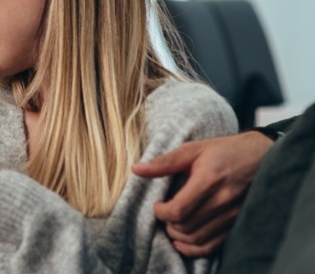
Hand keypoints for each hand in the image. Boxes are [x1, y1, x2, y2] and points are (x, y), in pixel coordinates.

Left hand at [132, 131, 272, 256]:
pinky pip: (214, 245)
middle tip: (163, 213)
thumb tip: (136, 169)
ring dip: (178, 236)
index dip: (161, 212)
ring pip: (198, 238)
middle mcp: (224, 200)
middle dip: (168, 224)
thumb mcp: (192, 149)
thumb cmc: (223, 150)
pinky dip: (195, 248)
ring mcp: (234, 214)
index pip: (179, 209)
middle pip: (187, 226)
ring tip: (172, 224)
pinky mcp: (238, 222)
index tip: (157, 205)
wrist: (261, 155)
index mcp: (209, 179)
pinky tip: (183, 241)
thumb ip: (164, 162)